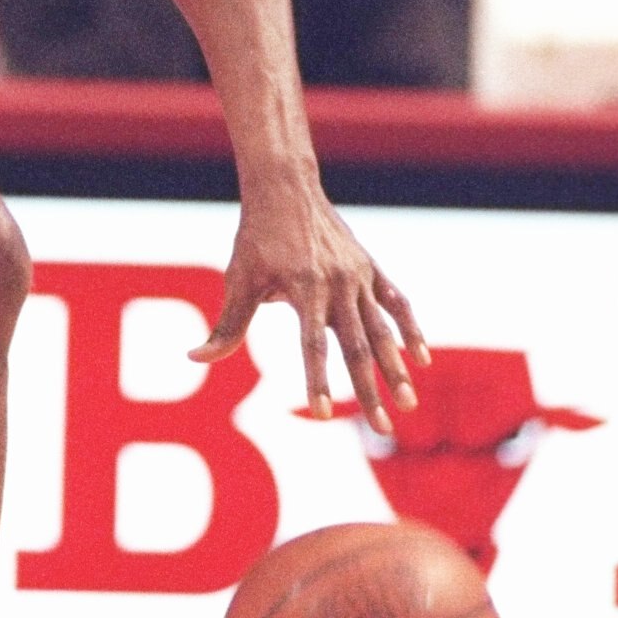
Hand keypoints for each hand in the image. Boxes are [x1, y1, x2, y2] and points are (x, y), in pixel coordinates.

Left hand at [191, 173, 426, 434]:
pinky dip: (410, 329)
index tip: (322, 416)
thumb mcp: (239, 278)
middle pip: (357, 347)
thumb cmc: (256, 237)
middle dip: (370, 391)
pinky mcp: (370, 268)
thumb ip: (227, 325)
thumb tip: (195, 358)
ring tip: (408, 404)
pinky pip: (396, 303)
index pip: (312, 345)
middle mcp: (337, 284)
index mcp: (303, 288)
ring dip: (396, 368)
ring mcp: (358, 276)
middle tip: (383, 430)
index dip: (317, 381)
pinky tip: (421, 359)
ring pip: (382, 330)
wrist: (285, 187)